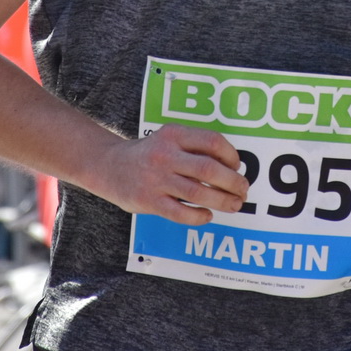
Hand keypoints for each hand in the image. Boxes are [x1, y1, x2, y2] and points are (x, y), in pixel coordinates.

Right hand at [91, 124, 248, 225]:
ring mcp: (156, 179)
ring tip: (234, 204)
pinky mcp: (148, 201)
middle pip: (210, 170)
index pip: (213, 142)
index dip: (232, 156)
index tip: (237, 166)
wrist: (108, 166)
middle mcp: (165, 155)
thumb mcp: (168, 138)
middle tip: (243, 190)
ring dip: (223, 201)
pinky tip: (207, 215)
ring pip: (199, 193)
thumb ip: (195, 147)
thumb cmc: (148, 153)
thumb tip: (232, 166)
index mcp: (173, 134)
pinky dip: (199, 216)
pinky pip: (181, 213)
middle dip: (234, 182)